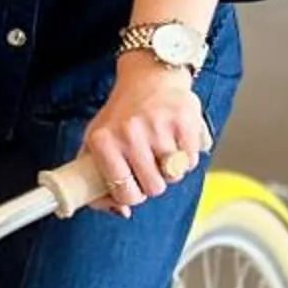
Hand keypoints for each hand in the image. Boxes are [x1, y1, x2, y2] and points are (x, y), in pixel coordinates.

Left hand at [81, 54, 211, 215]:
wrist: (149, 76)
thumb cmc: (122, 112)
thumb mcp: (97, 140)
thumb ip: (97, 179)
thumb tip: (121, 211)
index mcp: (102, 141)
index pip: (123, 194)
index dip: (132, 195)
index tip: (133, 185)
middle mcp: (128, 134)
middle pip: (153, 189)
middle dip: (153, 181)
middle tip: (149, 162)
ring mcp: (157, 127)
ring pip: (173, 177)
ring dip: (170, 169)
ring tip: (161, 148)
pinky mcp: (183, 121)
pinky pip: (191, 160)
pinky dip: (186, 156)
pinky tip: (176, 139)